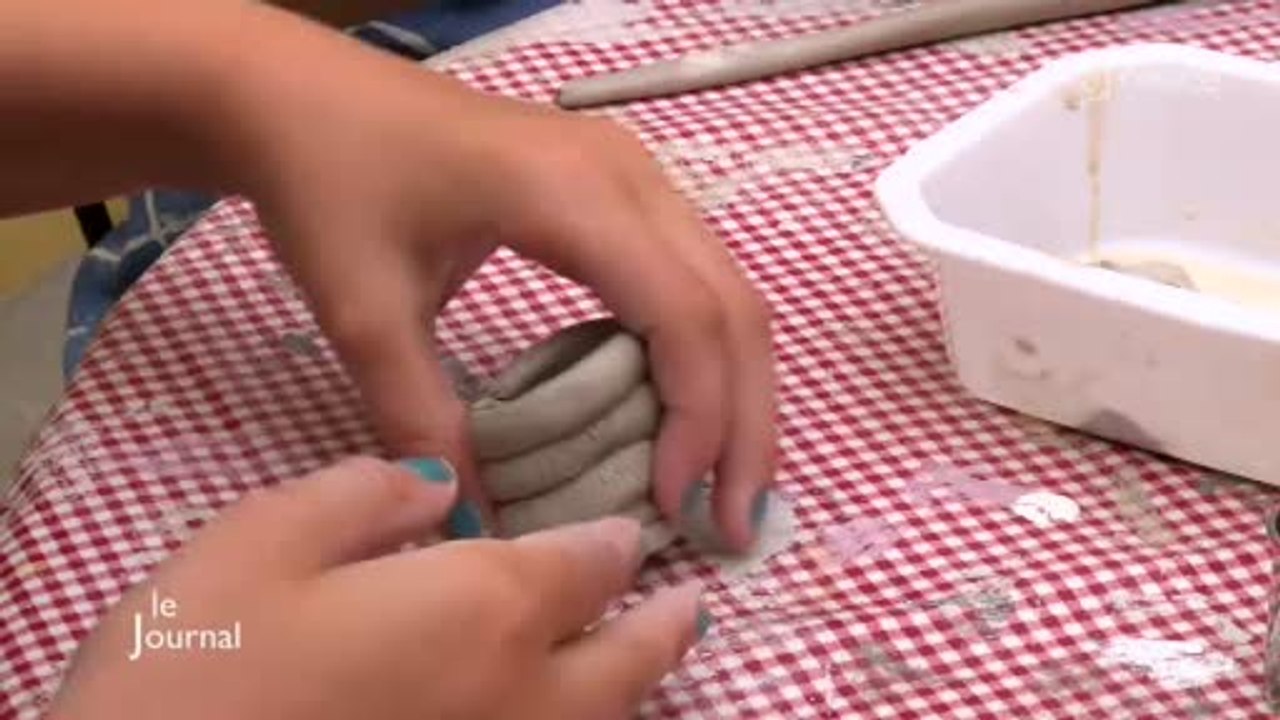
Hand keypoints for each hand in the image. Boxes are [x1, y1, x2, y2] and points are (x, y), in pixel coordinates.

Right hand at [49, 457, 705, 719]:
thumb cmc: (197, 665)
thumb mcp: (262, 539)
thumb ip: (366, 496)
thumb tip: (438, 484)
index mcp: (479, 609)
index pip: (581, 567)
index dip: (610, 544)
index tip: (629, 532)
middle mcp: (513, 695)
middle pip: (625, 665)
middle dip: (662, 629)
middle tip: (690, 605)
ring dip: (638, 689)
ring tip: (650, 662)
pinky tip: (563, 716)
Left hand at [223, 5, 775, 549]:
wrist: (298, 94)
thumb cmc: (329, 183)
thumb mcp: (362, 312)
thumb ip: (422, 419)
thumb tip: (480, 529)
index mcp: (575, 194)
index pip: (684, 316)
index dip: (699, 420)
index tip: (670, 506)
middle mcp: (630, 175)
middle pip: (734, 308)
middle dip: (745, 425)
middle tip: (734, 523)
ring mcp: (633, 174)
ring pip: (728, 292)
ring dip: (737, 392)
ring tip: (724, 485)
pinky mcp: (620, 187)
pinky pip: (694, 277)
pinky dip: (706, 355)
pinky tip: (685, 416)